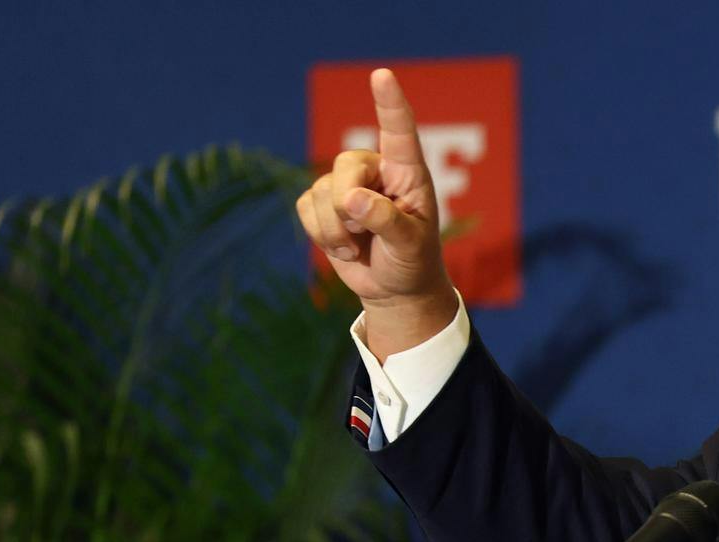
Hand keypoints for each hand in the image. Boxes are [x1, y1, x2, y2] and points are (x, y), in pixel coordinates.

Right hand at [296, 68, 457, 357]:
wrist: (394, 288)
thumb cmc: (413, 262)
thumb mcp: (409, 246)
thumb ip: (385, 220)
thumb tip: (349, 199)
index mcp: (407, 173)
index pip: (398, 132)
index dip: (389, 104)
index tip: (382, 76)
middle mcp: (376, 170)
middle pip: (346, 167)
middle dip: (347, 207)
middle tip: (362, 235)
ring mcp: (346, 184)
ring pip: (321, 192)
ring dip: (335, 231)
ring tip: (359, 246)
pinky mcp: (322, 203)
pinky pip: (305, 207)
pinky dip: (321, 234)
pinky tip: (344, 247)